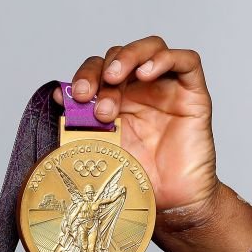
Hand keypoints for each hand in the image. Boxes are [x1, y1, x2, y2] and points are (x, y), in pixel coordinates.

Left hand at [52, 36, 217, 217]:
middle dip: (99, 72)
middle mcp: (140, 90)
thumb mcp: (100, 150)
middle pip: (119, 56)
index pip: (97, 71)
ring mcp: (167, 89)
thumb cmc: (138, 178)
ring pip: (151, 47)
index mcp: (115, 100)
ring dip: (128, 57)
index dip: (83, 76)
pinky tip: (147, 73)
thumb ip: (81, 125)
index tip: (72, 97)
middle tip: (90, 96)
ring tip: (113, 78)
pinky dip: (164, 59)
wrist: (172, 203)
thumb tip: (58, 97)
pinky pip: (186, 61)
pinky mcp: (193, 94)